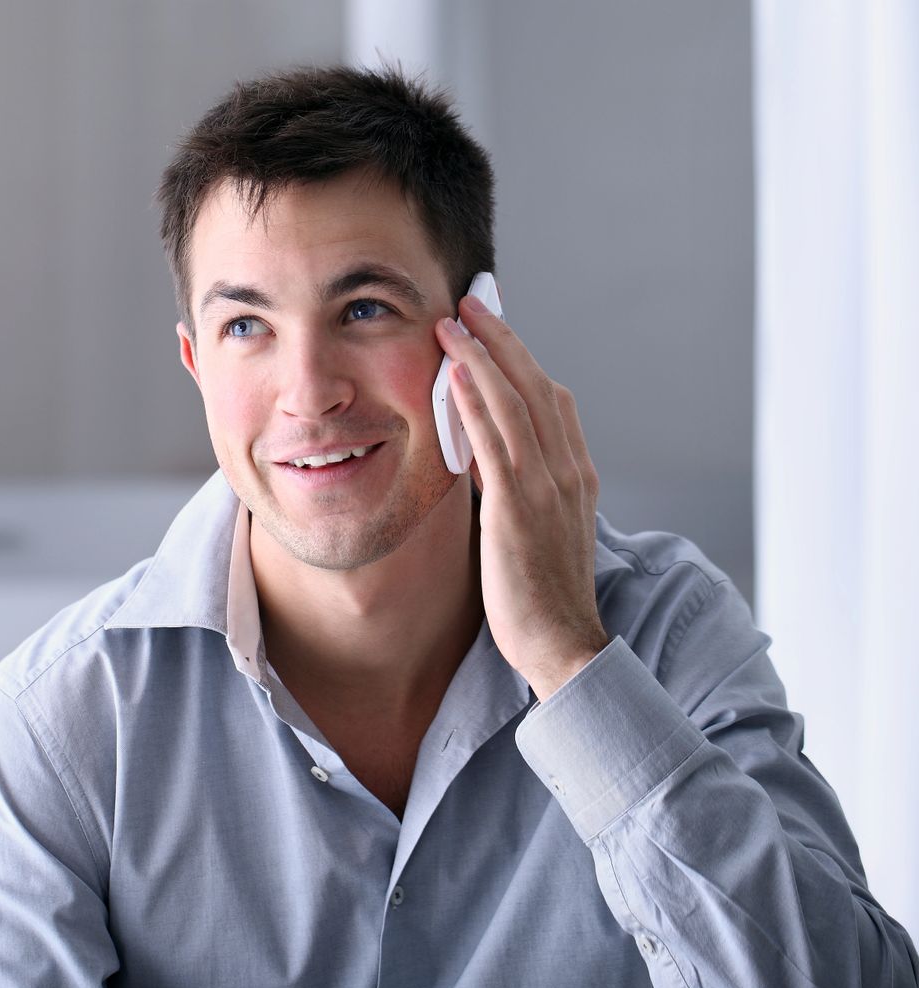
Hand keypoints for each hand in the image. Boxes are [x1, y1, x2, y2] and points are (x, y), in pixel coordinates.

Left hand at [434, 296, 609, 699]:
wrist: (564, 642)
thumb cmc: (546, 593)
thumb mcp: (544, 531)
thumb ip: (523, 490)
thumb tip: (488, 462)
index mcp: (577, 474)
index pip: (552, 401)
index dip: (522, 360)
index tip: (494, 333)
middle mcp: (568, 471)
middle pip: (535, 386)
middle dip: (502, 338)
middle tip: (473, 300)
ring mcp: (547, 487)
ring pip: (516, 402)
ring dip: (483, 354)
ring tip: (454, 318)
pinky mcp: (518, 507)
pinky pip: (496, 440)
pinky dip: (476, 400)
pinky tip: (456, 370)